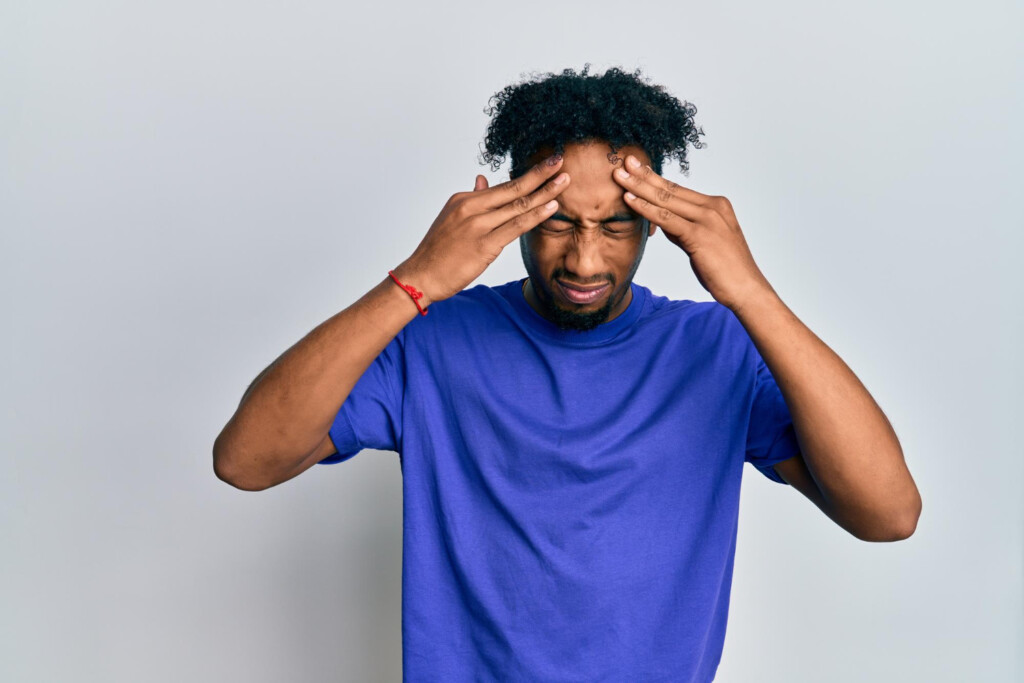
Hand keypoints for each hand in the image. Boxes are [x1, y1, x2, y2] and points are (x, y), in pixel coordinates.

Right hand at [394, 155, 570, 305]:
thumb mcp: (451, 219)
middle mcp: (471, 208)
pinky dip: (535, 215)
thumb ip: (472, 199)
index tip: (546, 165)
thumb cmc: (437, 252)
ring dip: (544, 192)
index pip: (502, 186)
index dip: (527, 176)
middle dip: (540, 174)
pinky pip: (515, 226)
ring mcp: (477, 225)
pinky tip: (551, 207)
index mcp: (464, 200)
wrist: (420, 276)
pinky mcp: (484, 245)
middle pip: (513, 188)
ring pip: (518, 205)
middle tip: (560, 160)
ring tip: (564, 180)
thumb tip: (483, 179)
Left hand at [612, 154, 774, 312]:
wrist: (746, 289)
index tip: (637, 166)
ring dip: (639, 187)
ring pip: (666, 199)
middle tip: (624, 161)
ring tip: (619, 176)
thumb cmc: (724, 270)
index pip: (679, 189)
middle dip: (644, 174)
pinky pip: (667, 219)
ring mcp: (707, 220)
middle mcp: (713, 207)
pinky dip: (646, 208)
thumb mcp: (702, 243)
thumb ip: (683, 229)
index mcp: (716, 206)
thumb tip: (662, 221)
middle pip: (671, 188)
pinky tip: (629, 200)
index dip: (655, 177)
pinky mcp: (700, 235)